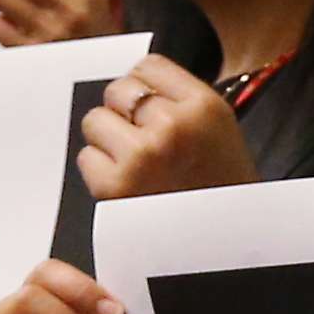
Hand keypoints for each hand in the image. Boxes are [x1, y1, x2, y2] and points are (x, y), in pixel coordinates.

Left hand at [79, 54, 254, 201]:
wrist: (226, 247)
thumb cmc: (221, 191)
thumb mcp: (219, 130)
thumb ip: (180, 99)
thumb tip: (135, 81)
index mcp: (204, 106)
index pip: (148, 66)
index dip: (146, 88)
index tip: (155, 110)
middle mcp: (173, 125)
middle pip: (118, 89)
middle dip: (125, 113)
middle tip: (147, 143)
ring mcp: (142, 155)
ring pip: (95, 120)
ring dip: (109, 141)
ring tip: (138, 166)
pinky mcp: (116, 185)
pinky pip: (87, 158)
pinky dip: (101, 173)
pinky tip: (128, 186)